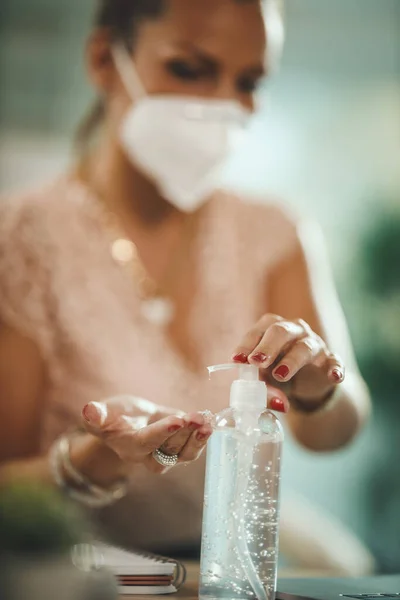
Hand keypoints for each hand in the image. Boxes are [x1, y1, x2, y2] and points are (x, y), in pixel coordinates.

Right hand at [81, 396, 212, 472]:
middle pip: (168, 452)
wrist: (127, 421)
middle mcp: (147, 456)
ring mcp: (165, 454)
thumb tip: (89, 409)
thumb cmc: (112, 416)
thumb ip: (97, 414)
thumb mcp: (103, 411)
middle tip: (197, 417)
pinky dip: (203, 437)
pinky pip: (193, 449)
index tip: (178, 420)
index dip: (162, 433)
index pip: (146, 442)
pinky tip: (211, 422)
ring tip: (207, 420)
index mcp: (127, 446)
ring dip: (198, 439)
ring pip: (184, 454)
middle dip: (184, 435)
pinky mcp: (179, 449)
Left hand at [232, 314, 344, 412]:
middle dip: (267, 347)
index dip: (246, 344)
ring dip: (292, 360)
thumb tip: (275, 404)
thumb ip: (264, 389)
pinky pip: (335, 362)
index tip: (237, 360)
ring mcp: (314, 344)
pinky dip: (335, 369)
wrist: (307, 381)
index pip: (258, 331)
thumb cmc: (277, 371)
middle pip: (281, 331)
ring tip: (280, 375)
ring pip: (305, 347)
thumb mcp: (266, 379)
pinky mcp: (331, 360)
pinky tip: (334, 377)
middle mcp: (294, 330)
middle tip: (256, 362)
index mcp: (272, 328)